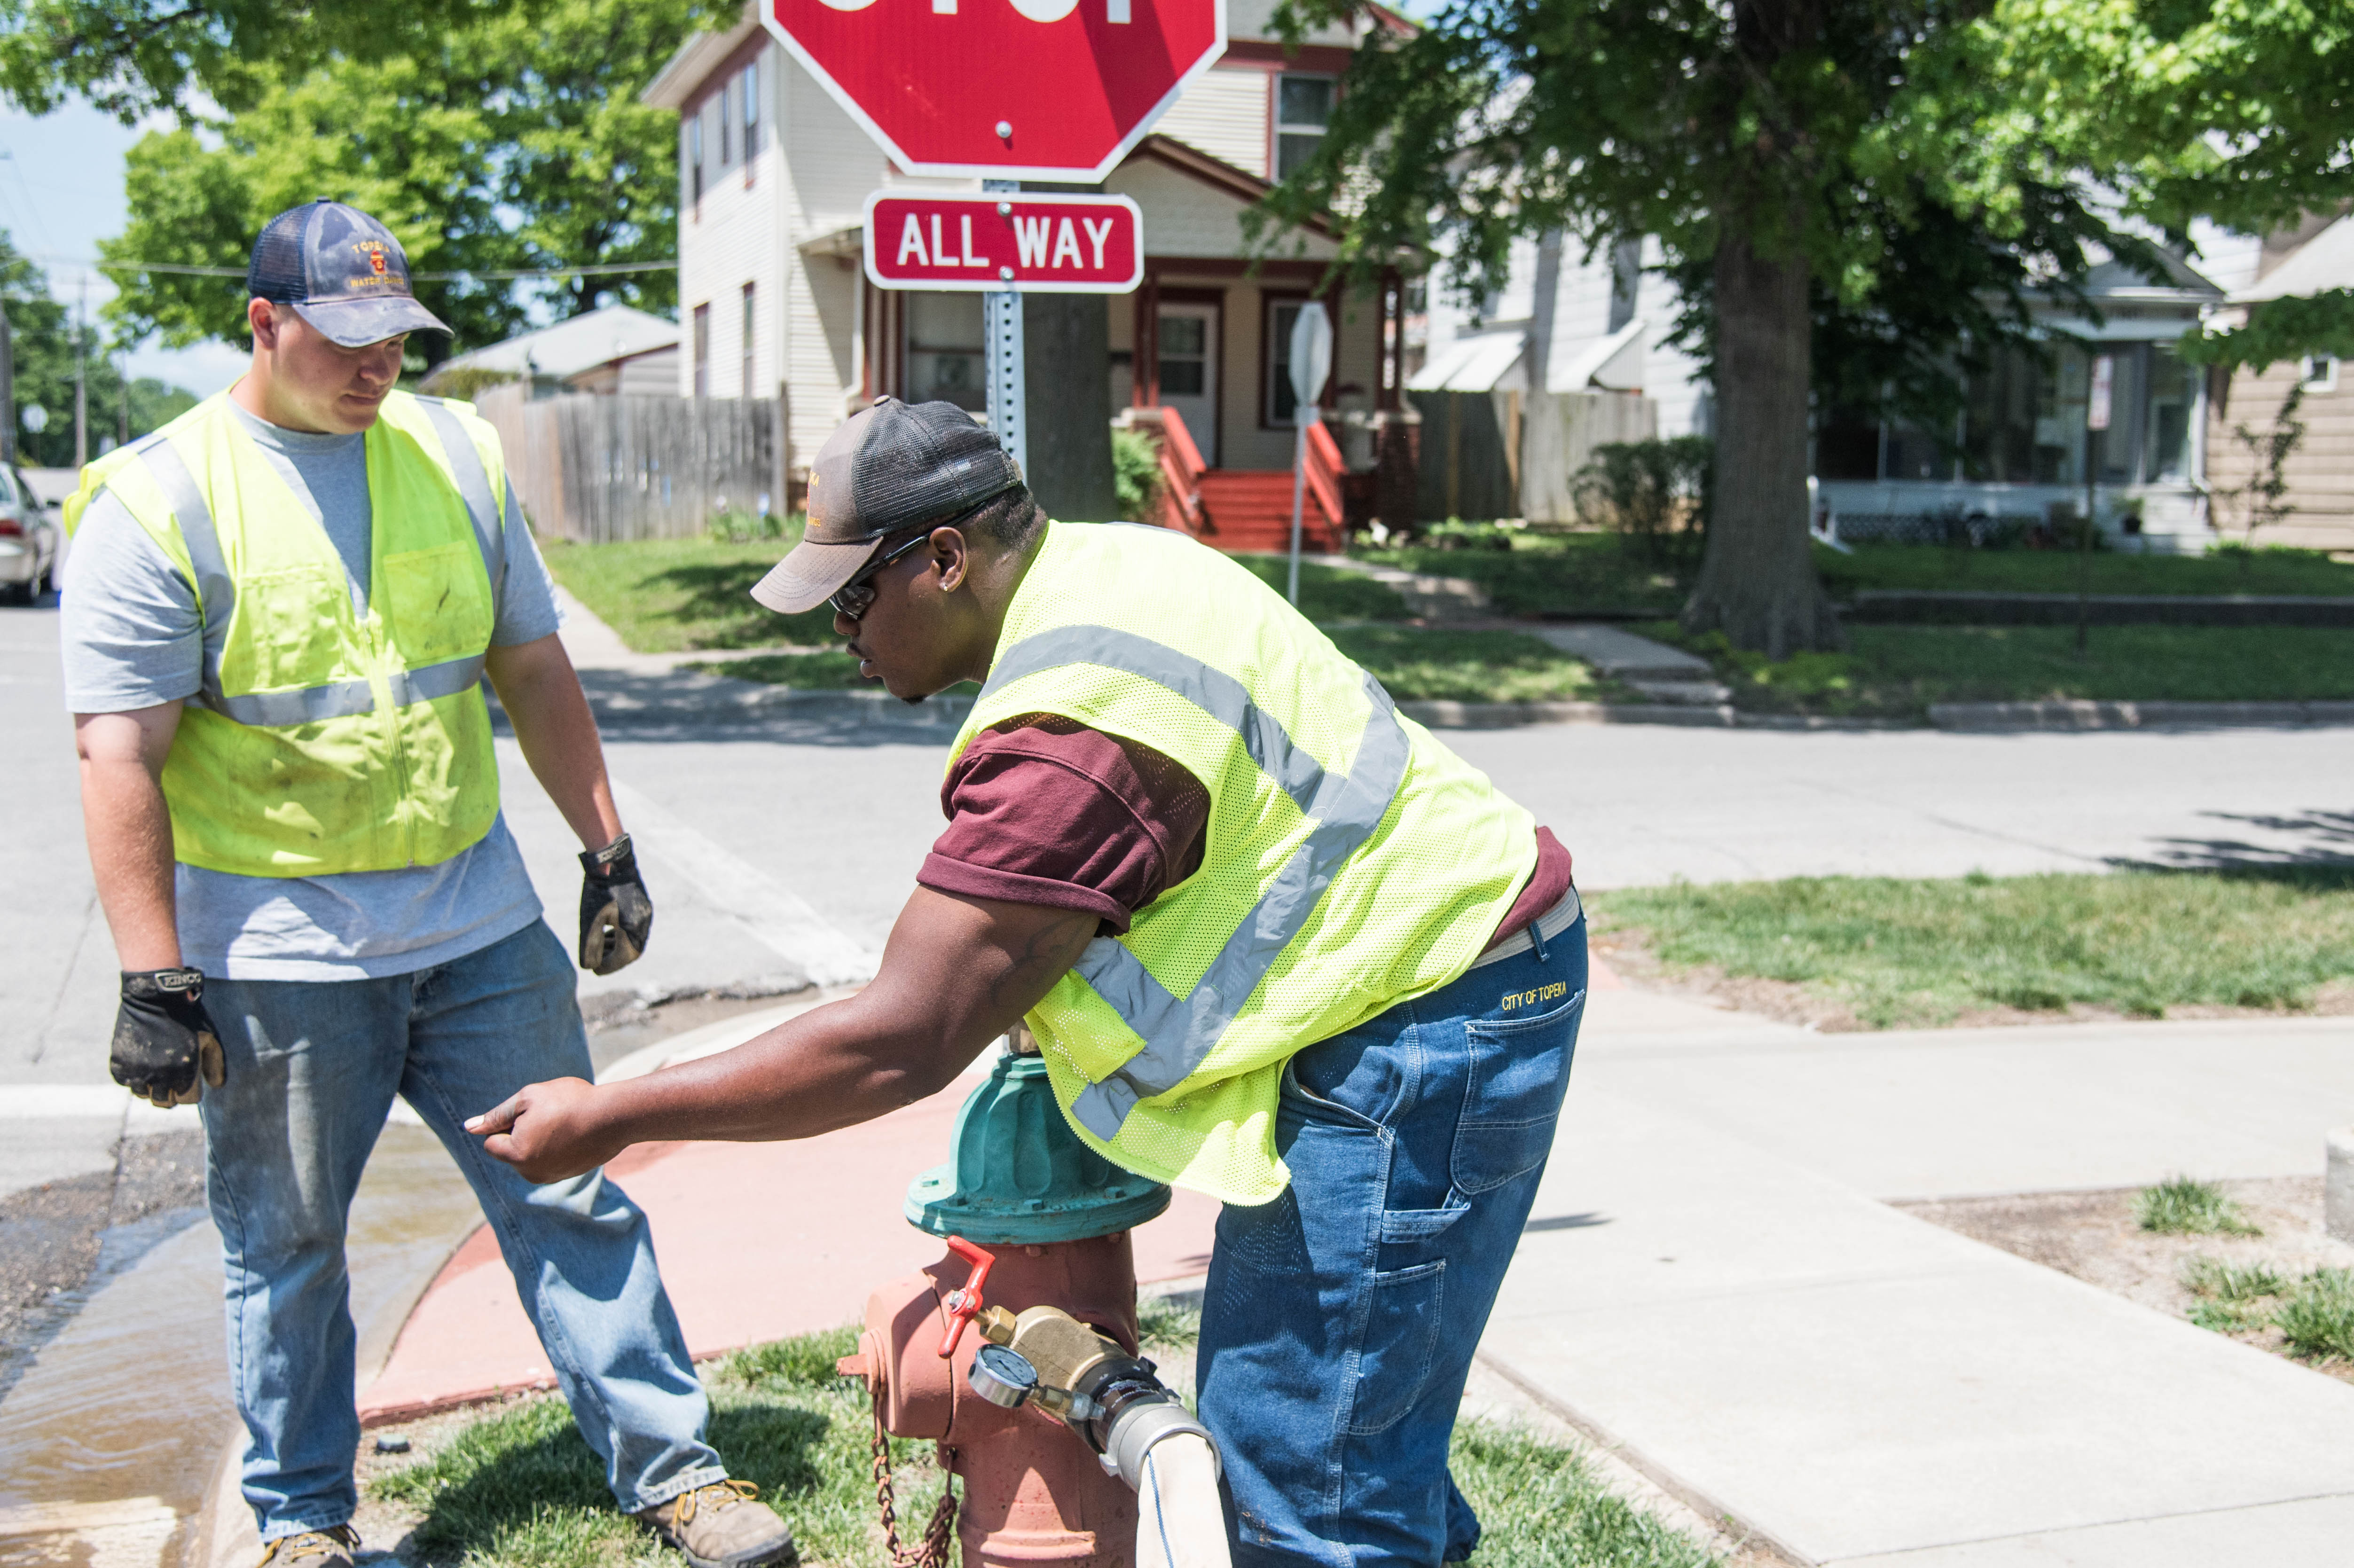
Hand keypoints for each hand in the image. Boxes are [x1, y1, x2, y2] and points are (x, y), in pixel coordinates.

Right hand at [111, 968, 225, 1107]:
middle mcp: (159, 1075)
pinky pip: (125, 1082)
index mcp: (184, 1070)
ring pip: (142, 1095)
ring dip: (150, 1087)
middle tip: (171, 1081)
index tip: (187, 1083)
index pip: (186, 1100)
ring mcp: (136, 1070)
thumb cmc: (186, 1016)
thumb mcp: (209, 1037)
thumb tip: (216, 1086)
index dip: (188, 1092)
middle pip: (163, 1102)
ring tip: (156, 1071)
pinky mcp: (118, 1063)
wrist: (154, 997)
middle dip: (170, 1094)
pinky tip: (140, 1064)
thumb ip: (216, 1063)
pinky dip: (132, 1077)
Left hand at [467, 1077, 621, 1182]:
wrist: (615, 1116)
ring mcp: (552, 1177)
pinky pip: (551, 1159)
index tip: (531, 1111)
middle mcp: (531, 1174)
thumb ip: (496, 1115)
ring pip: (531, 1156)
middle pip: (511, 1151)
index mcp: (516, 1156)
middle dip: (521, 1134)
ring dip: (539, 1140)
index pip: (491, 1142)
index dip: (506, 1123)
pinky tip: (575, 1131)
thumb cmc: (569, 1101)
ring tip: (563, 1123)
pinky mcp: (569, 1174)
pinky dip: (558, 1146)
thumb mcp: (528, 1098)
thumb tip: (468, 1127)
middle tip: (549, 1115)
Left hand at [578, 833, 652, 974]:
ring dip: (618, 946)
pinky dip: (622, 934)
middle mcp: (643, 923)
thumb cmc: (599, 889)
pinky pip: (635, 927)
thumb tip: (590, 966)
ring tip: (601, 946)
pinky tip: (609, 929)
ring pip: (633, 939)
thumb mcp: (589, 920)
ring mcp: (645, 913)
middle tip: (598, 961)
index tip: (593, 969)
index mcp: (633, 929)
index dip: (608, 966)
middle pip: (631, 951)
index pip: (623, 958)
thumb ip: (590, 945)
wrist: (612, 859)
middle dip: (614, 959)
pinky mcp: (643, 905)